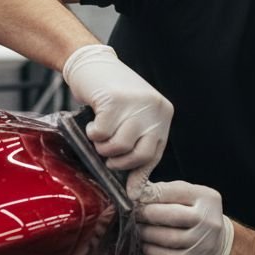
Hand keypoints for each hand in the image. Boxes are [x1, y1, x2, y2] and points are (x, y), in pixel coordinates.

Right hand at [63, 44, 172, 196]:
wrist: (91, 63)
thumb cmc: (111, 95)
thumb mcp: (132, 119)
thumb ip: (137, 147)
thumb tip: (134, 191)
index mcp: (163, 114)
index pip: (155, 154)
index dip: (138, 172)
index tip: (128, 189)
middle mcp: (155, 108)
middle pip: (140, 154)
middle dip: (118, 162)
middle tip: (106, 153)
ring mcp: (136, 104)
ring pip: (120, 146)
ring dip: (103, 146)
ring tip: (98, 135)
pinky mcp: (114, 100)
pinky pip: (102, 133)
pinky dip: (92, 133)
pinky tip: (92, 122)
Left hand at [136, 181, 234, 254]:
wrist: (217, 241)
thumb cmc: (194, 212)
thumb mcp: (187, 194)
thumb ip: (165, 190)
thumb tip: (136, 191)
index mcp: (206, 197)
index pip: (174, 192)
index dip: (150, 194)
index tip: (135, 197)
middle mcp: (208, 219)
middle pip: (171, 215)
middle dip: (147, 214)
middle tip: (133, 213)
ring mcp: (202, 242)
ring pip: (168, 238)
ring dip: (146, 233)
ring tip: (137, 228)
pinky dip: (151, 250)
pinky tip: (145, 244)